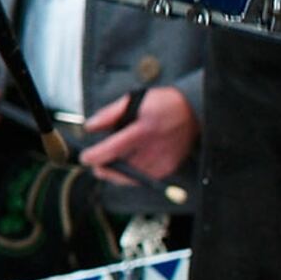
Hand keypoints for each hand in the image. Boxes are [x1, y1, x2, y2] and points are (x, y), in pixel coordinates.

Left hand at [76, 84, 196, 184]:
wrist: (195, 112)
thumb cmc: (163, 104)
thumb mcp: (134, 100)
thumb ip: (109, 114)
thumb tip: (89, 127)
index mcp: (143, 129)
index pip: (112, 149)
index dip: (95, 156)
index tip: (85, 157)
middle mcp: (153, 148)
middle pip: (119, 169)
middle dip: (103, 168)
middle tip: (96, 163)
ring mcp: (162, 161)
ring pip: (129, 178)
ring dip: (116, 173)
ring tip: (113, 161)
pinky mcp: (167, 169)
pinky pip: (142, 179)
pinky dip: (132, 174)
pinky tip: (130, 164)